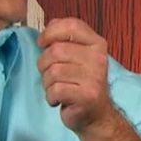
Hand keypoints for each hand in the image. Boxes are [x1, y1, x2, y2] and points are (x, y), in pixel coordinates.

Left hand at [37, 18, 113, 133]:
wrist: (96, 115)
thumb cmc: (80, 83)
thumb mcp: (76, 56)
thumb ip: (64, 39)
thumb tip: (46, 28)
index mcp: (96, 44)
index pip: (71, 25)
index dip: (50, 32)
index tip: (42, 43)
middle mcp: (99, 58)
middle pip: (56, 50)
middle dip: (44, 64)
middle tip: (50, 75)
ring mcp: (95, 77)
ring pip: (53, 71)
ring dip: (47, 83)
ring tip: (56, 88)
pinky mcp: (87, 96)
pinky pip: (56, 90)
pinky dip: (51, 96)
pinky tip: (58, 100)